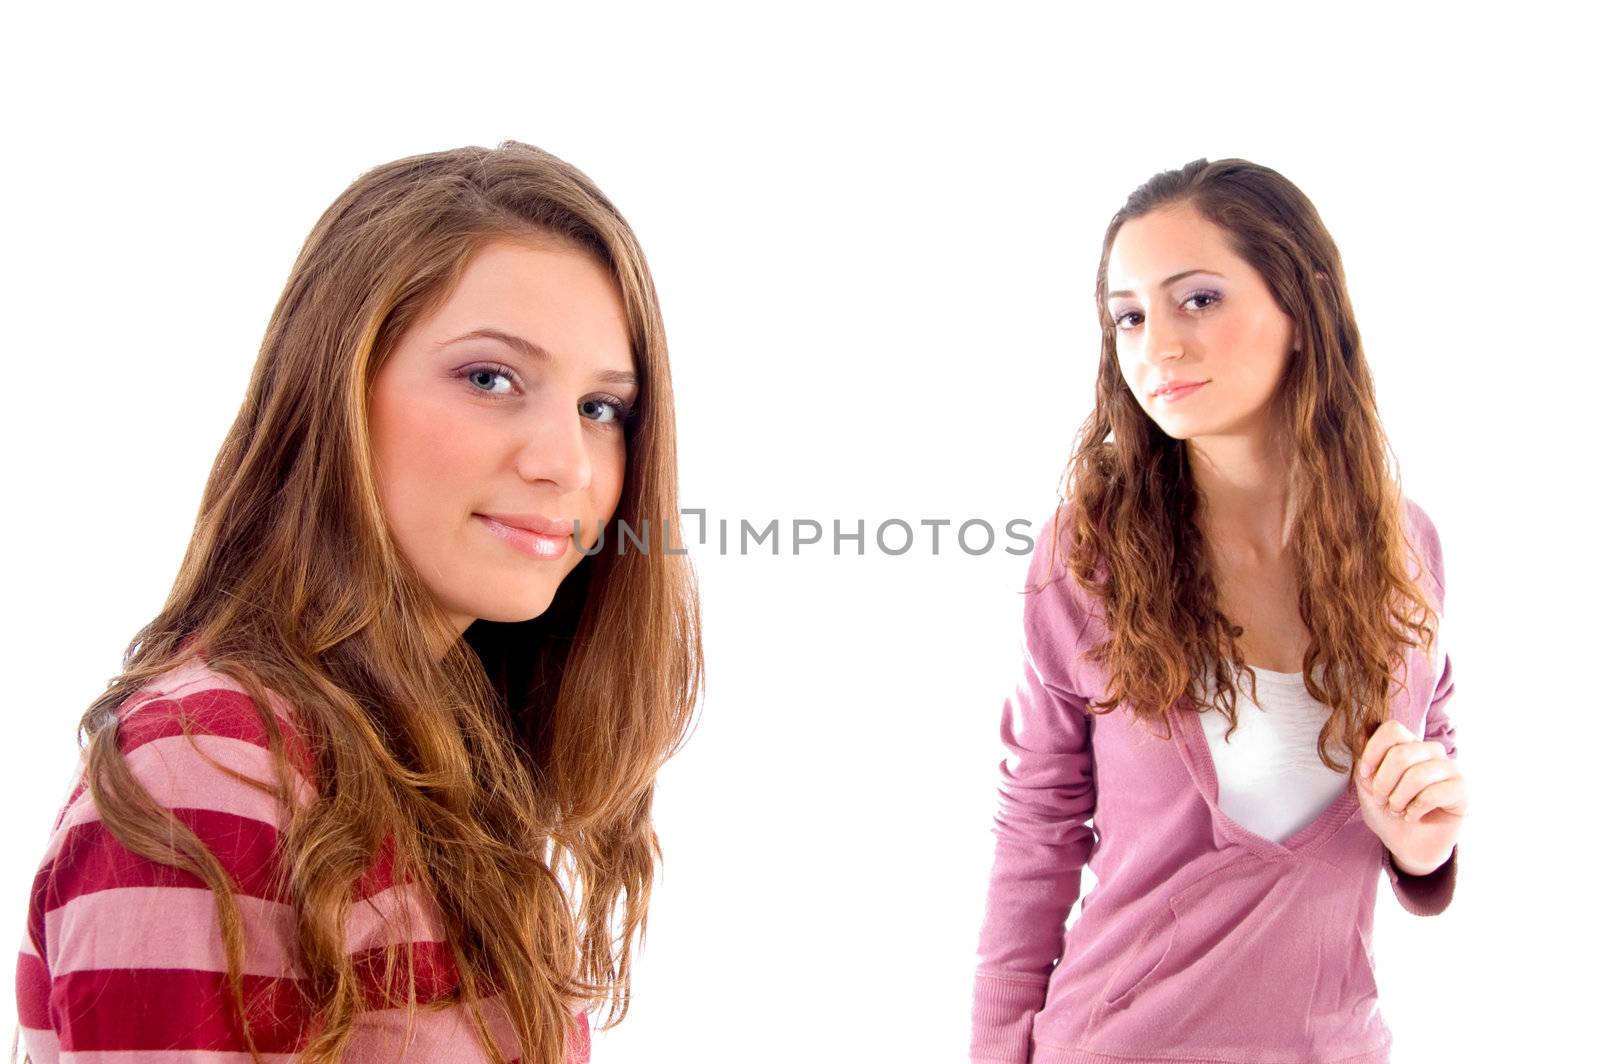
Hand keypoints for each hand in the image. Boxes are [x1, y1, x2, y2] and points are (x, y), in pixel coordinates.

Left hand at [1355, 719, 1466, 875]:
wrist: (1407, 844)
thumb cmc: (1388, 812)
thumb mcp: (1367, 785)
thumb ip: (1364, 760)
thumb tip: (1361, 733)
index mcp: (1409, 745)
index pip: (1392, 729)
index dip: (1373, 752)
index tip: (1365, 775)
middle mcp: (1432, 752)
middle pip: (1401, 754)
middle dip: (1383, 783)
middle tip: (1382, 800)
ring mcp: (1450, 769)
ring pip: (1416, 775)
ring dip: (1398, 799)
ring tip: (1397, 809)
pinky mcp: (1462, 790)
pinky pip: (1434, 793)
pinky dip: (1415, 809)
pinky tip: (1413, 816)